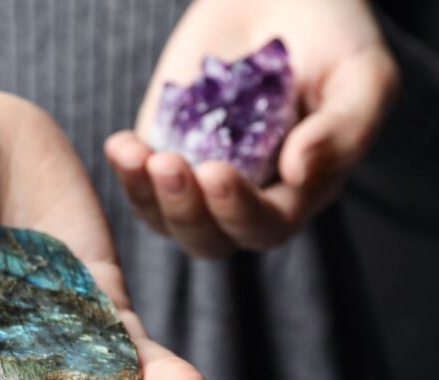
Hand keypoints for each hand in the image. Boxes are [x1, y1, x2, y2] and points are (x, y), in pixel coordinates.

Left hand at [105, 0, 398, 256]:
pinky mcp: (165, 150)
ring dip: (146, 195)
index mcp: (297, 193)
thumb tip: (299, 173)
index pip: (264, 226)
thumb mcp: (361, 77)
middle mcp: (244, 196)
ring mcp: (198, 177)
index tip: (218, 173)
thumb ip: (343, 131)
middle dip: (185, 210)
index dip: (238, 211)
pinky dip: (126, 170)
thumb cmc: (332, 40)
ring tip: (134, 155)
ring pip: (165, 218)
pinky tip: (121, 145)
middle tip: (169, 165)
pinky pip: (139, 181)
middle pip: (208, 237)